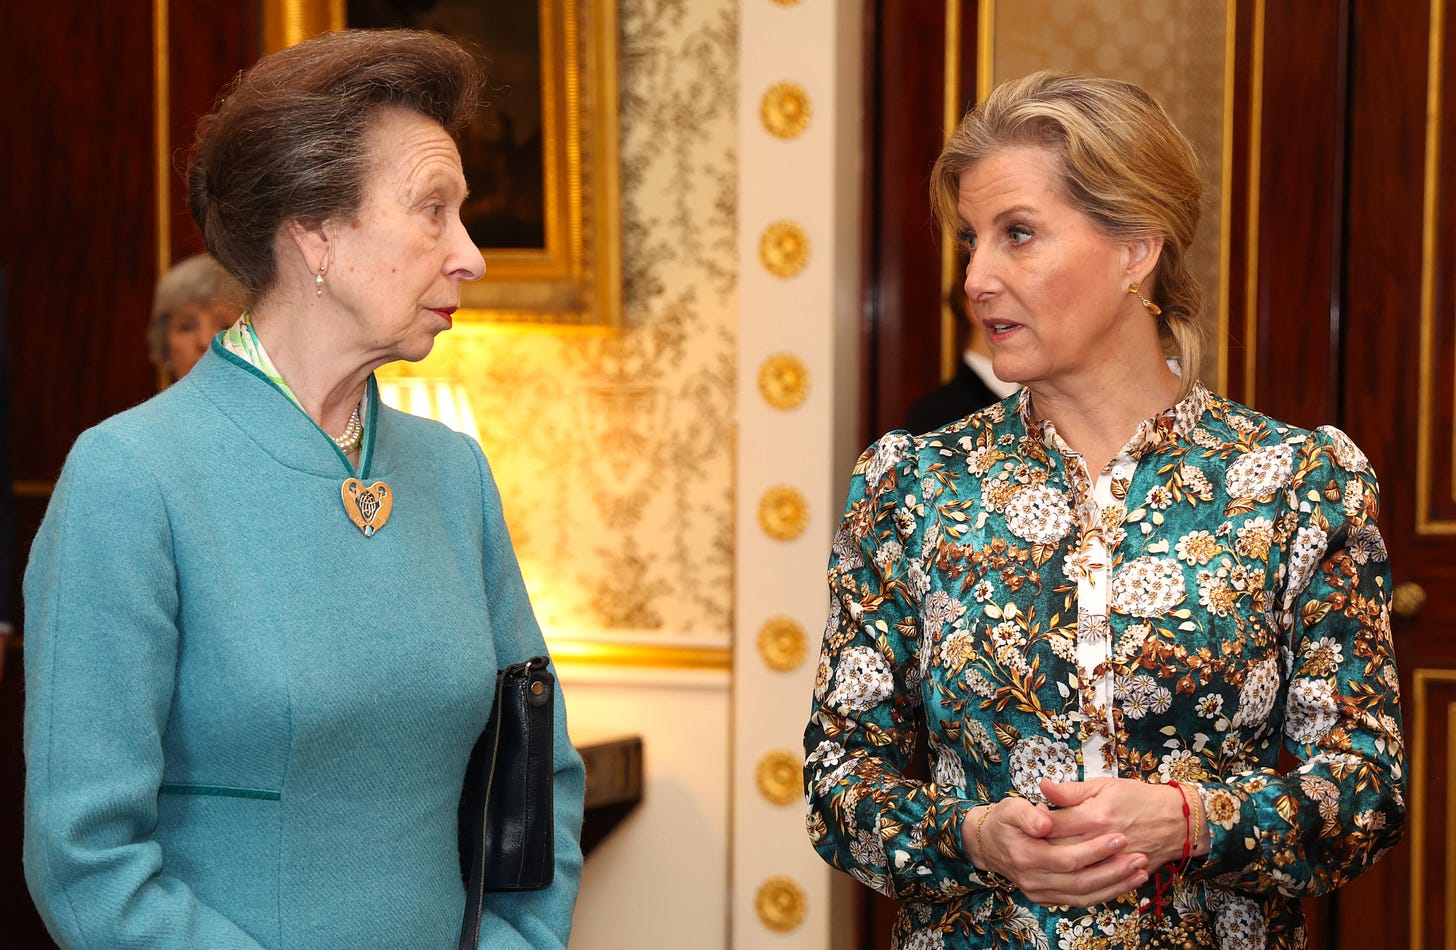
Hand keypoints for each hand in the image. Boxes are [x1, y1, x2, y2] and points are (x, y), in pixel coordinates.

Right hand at [963, 797, 1148, 906]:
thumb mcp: (1010, 808)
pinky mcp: (1047, 898)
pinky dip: (1104, 893)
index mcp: (1026, 855)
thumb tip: (1046, 820)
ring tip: (1140, 873)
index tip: (1119, 837)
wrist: (987, 844)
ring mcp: (1040, 892)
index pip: (1067, 858)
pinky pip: (1080, 901)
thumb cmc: (1004, 821)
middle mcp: (1033, 879)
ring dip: (1115, 886)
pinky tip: (1124, 883)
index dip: (1095, 850)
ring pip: (1084, 896)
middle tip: (1139, 857)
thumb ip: (1028, 814)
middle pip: (1080, 881)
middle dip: (1113, 871)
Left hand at [1040, 777, 1190, 868]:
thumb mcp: (1104, 785)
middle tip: (1033, 838)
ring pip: (1074, 872)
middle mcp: (1102, 843)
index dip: (1036, 822)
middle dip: (1042, 845)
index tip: (1031, 817)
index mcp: (1095, 817)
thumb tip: (1042, 786)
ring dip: (1057, 865)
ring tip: (1048, 855)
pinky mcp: (1121, 876)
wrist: (1178, 820)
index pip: (1052, 825)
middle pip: (1059, 851)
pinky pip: (1094, 886)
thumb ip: (1071, 791)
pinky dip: (1077, 882)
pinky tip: (1067, 874)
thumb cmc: (1139, 797)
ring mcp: (1112, 863)